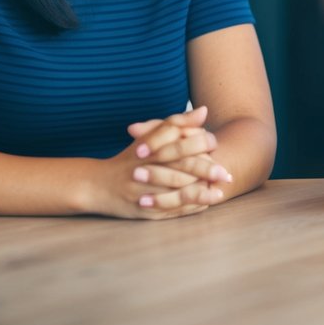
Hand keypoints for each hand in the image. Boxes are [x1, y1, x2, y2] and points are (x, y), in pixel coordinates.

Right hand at [95, 106, 227, 218]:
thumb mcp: (149, 136)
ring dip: (201, 194)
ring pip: (177, 194)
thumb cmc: (129, 158)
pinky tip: (205, 204)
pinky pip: (172, 212)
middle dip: (206, 171)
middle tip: (226, 174)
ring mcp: (145, 194)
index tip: (216, 144)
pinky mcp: (145, 213)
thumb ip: (177, 123)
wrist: (97, 185)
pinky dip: (190, 208)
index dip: (199, 144)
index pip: (177, 144)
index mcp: (149, 150)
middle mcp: (146, 171)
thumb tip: (204, 110)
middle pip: (181, 170)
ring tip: (220, 193)